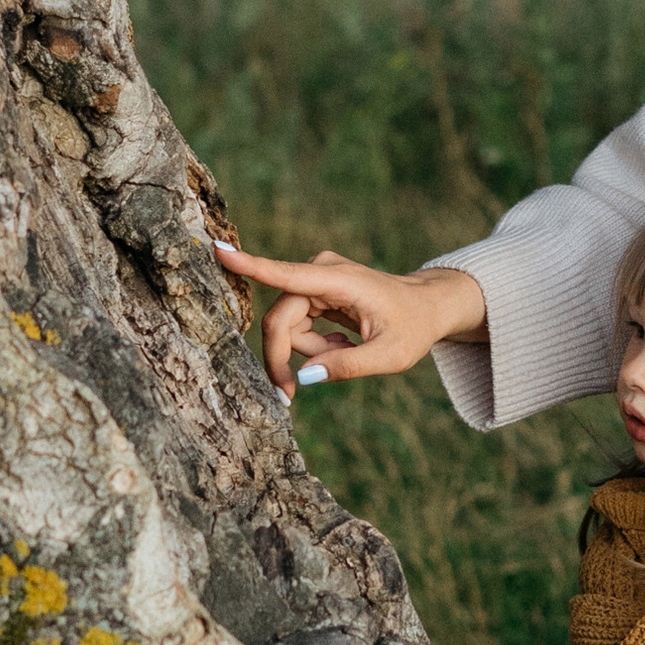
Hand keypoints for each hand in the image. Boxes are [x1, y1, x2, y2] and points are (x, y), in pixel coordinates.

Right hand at [214, 241, 488, 397]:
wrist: (428, 306)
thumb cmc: (414, 327)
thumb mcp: (391, 356)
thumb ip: (347, 367)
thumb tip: (302, 377)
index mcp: (339, 280)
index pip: (286, 275)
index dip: (249, 266)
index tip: (216, 251)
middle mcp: (321, 271)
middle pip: (279, 319)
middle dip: (285, 356)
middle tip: (289, 393)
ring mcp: (316, 278)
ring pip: (287, 326)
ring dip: (308, 351)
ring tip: (346, 352)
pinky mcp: (313, 289)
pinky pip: (296, 325)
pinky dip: (314, 344)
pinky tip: (343, 343)